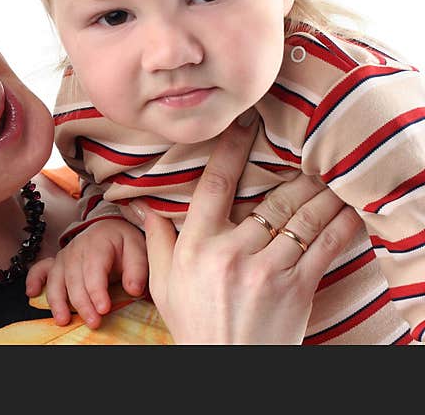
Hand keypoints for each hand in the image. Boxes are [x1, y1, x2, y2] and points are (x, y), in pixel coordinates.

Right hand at [25, 218, 146, 327]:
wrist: (109, 229)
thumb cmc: (123, 242)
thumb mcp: (138, 249)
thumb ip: (137, 269)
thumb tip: (134, 289)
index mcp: (98, 243)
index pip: (94, 269)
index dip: (97, 290)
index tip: (103, 309)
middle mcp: (76, 249)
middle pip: (74, 278)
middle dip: (82, 303)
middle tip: (93, 322)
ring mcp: (63, 256)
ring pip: (56, 279)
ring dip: (58, 300)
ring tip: (63, 320)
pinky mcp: (56, 263)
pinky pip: (40, 270)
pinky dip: (33, 280)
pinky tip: (32, 293)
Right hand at [141, 112, 362, 343]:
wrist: (227, 368)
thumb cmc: (194, 324)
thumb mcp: (163, 283)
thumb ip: (157, 240)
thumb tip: (142, 207)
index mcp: (196, 246)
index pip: (213, 185)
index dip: (232, 149)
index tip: (246, 123)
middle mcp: (231, 252)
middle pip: (269, 198)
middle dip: (293, 170)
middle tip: (307, 147)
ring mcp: (267, 269)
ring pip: (301, 216)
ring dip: (322, 190)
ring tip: (332, 172)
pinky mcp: (297, 287)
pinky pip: (324, 244)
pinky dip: (341, 222)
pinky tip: (349, 206)